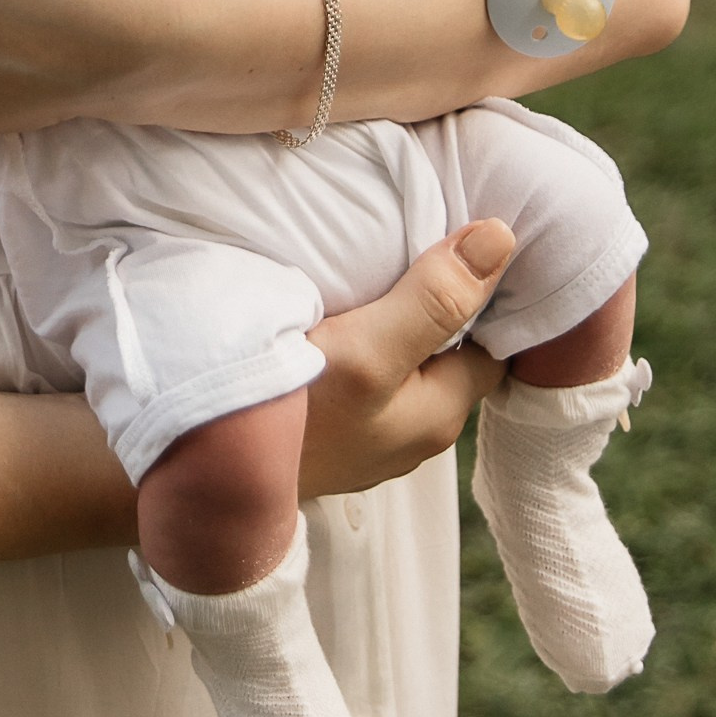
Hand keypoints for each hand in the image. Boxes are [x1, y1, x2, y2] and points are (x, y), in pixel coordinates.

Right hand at [298, 219, 514, 496]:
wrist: (213, 477)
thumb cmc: (293, 418)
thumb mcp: (371, 350)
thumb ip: (434, 300)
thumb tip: (501, 239)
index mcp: (442, 413)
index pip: (492, 343)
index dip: (485, 294)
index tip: (464, 244)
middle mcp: (416, 433)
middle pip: (448, 354)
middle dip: (440, 307)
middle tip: (417, 244)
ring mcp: (372, 439)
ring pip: (406, 367)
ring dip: (398, 326)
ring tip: (377, 273)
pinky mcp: (333, 435)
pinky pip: (368, 380)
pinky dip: (364, 348)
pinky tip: (337, 321)